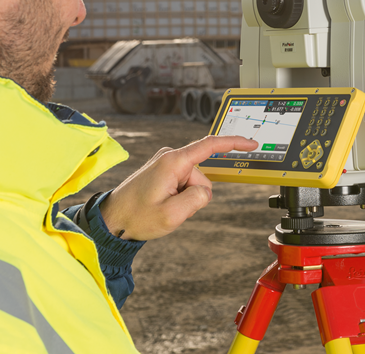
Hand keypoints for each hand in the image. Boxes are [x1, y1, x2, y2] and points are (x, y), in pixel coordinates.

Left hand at [99, 135, 256, 240]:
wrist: (113, 220)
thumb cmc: (136, 217)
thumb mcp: (172, 215)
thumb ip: (198, 200)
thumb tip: (205, 191)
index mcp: (173, 161)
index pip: (211, 146)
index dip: (234, 143)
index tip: (251, 143)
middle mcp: (170, 157)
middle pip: (203, 177)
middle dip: (195, 196)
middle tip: (171, 208)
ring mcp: (167, 163)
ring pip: (195, 184)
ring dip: (185, 199)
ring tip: (163, 207)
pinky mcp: (164, 171)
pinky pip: (185, 184)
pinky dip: (179, 197)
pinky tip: (163, 204)